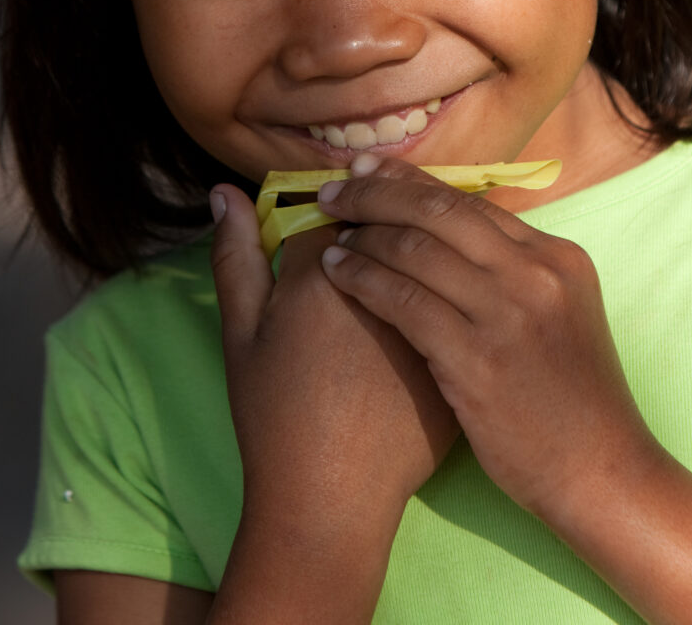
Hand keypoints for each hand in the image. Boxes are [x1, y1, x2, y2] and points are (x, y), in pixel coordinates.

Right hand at [210, 183, 458, 546]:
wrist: (332, 498)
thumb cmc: (274, 416)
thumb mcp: (241, 335)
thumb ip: (235, 256)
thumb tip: (224, 192)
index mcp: (327, 273)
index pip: (341, 203)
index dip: (336, 199)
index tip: (334, 207)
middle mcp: (388, 284)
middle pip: (396, 215)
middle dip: (384, 208)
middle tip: (369, 225)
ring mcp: (434, 316)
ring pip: (438, 247)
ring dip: (424, 237)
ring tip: (404, 252)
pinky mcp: (466, 347)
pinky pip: (467, 291)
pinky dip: (455, 278)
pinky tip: (440, 289)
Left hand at [318, 156, 656, 526]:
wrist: (601, 472)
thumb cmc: (570, 400)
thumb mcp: (558, 314)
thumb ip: (513, 271)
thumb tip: (448, 234)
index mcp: (556, 256)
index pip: (470, 202)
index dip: (411, 180)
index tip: (369, 170)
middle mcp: (536, 273)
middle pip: (438, 212)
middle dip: (377, 193)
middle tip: (333, 187)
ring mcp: (508, 314)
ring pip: (416, 251)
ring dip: (363, 235)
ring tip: (330, 231)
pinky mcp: (478, 359)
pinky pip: (404, 301)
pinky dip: (362, 279)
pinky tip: (335, 272)